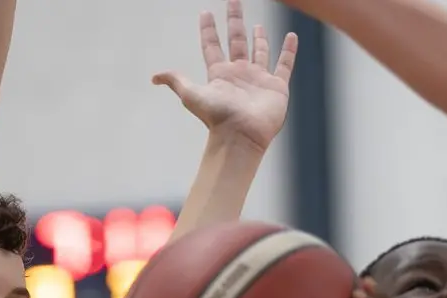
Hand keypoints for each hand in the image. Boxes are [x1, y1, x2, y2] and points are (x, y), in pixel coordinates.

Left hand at [154, 0, 298, 150]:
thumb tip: (154, 77)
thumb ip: (176, 81)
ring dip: (260, 38)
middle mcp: (239, 73)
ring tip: (258, 25)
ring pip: (260, 52)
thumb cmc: (217, 117)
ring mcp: (259, 79)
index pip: (212, 45)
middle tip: (234, 2)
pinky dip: (289, 51)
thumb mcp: (191, 95)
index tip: (205, 12)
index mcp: (220, 74)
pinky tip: (291, 37)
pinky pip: (285, 64)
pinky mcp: (277, 86)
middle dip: (235, 21)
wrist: (241, 135)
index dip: (208, 29)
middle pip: (237, 41)